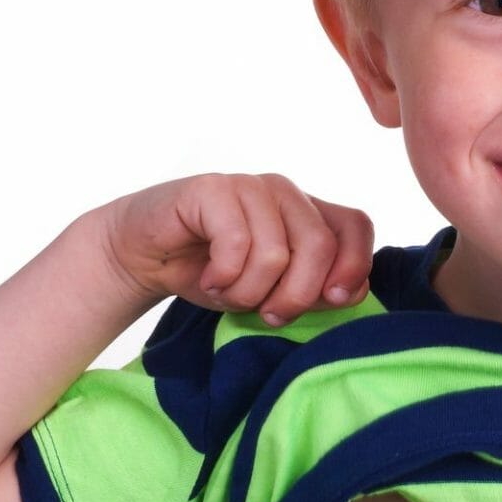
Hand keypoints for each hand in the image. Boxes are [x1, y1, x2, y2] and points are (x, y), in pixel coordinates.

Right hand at [97, 173, 373, 325]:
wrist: (144, 257)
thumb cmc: (216, 275)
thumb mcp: (271, 293)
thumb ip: (315, 291)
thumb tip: (351, 291)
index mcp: (308, 213)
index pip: (357, 225)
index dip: (354, 264)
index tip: (333, 301)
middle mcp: (286, 193)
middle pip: (320, 246)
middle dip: (295, 296)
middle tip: (266, 314)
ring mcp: (250, 186)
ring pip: (276, 253)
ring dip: (248, 292)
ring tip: (226, 292)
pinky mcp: (213, 188)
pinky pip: (237, 244)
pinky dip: (223, 277)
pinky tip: (208, 279)